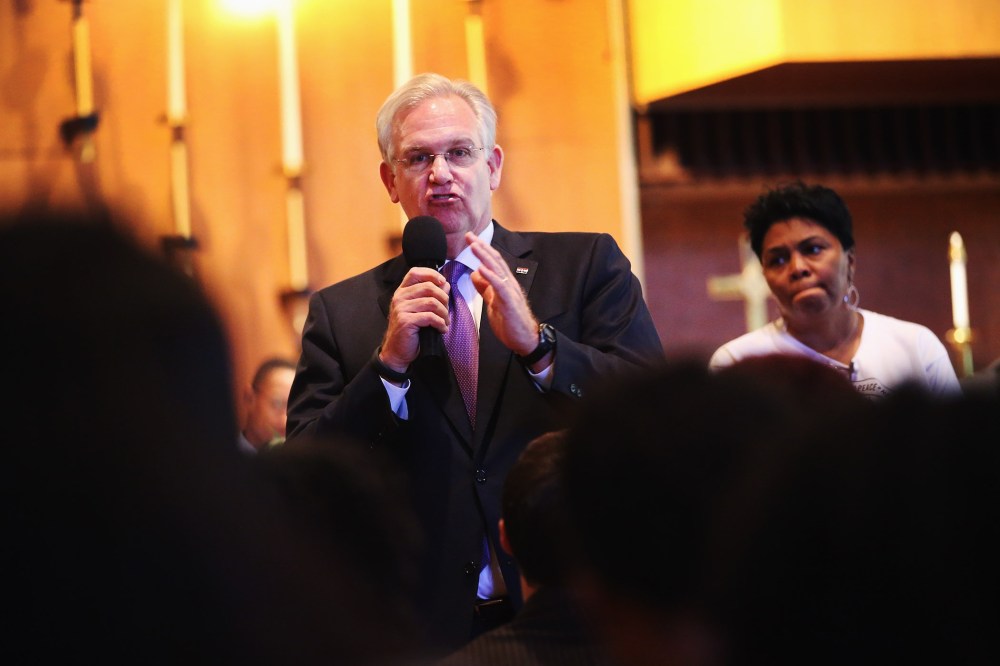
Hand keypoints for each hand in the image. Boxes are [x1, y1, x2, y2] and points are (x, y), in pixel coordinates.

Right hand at [380, 267, 449, 370]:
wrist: (397, 351)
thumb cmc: (411, 330)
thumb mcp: (421, 310)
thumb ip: (432, 295)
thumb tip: (445, 284)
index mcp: (402, 291)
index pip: (415, 272)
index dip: (431, 274)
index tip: (443, 282)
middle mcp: (399, 297)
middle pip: (428, 287)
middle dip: (444, 299)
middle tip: (446, 312)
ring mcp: (401, 308)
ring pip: (431, 302)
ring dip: (444, 314)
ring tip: (445, 322)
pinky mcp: (405, 321)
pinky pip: (429, 317)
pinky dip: (440, 323)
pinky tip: (442, 329)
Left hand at [465, 232, 540, 358]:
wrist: (524, 339)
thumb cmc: (510, 321)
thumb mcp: (493, 301)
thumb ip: (485, 287)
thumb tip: (474, 275)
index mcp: (504, 282)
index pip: (492, 261)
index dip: (481, 249)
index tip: (470, 239)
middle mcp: (508, 283)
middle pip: (494, 260)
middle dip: (481, 247)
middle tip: (469, 235)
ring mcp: (510, 291)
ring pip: (497, 269)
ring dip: (484, 256)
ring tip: (473, 246)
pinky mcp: (510, 302)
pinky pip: (500, 286)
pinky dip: (491, 276)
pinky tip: (481, 268)